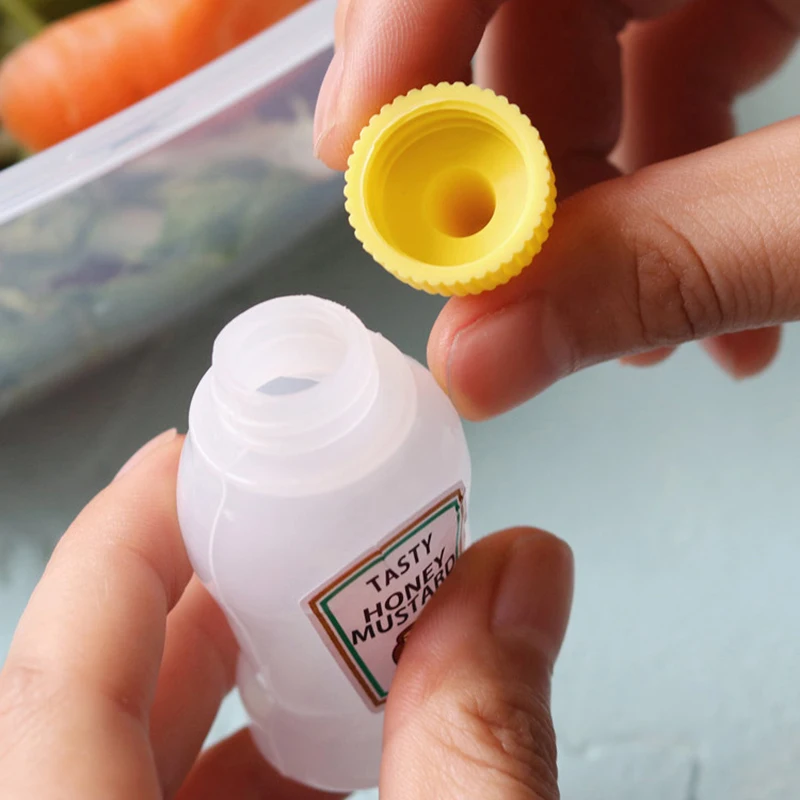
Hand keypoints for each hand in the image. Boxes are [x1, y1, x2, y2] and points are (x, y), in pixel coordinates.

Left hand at [0, 432, 573, 798]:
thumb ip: (482, 745)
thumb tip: (522, 567)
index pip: (52, 680)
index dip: (118, 542)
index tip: (185, 450)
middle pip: (89, 704)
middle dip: (201, 595)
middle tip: (291, 525)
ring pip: (128, 765)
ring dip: (234, 681)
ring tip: (337, 619)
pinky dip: (251, 762)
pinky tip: (343, 744)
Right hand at [315, 0, 799, 418]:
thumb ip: (668, 268)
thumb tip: (468, 365)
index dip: (399, 29)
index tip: (352, 159)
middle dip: (500, 160)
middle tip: (504, 290)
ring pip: (591, 52)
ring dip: (590, 209)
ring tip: (639, 338)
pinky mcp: (764, 2)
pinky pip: (666, 75)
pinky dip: (662, 194)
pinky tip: (697, 301)